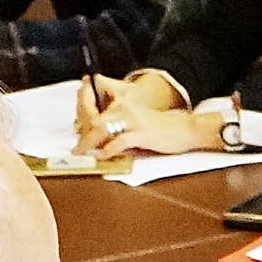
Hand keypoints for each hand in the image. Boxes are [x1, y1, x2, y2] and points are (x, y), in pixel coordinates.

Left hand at [74, 71, 218, 158]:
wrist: (185, 129)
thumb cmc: (162, 129)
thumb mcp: (137, 121)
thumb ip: (119, 126)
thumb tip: (100, 140)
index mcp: (122, 105)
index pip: (94, 107)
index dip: (80, 120)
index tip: (75, 133)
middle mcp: (124, 109)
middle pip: (93, 118)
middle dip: (81, 134)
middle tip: (76, 149)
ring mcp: (132, 121)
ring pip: (101, 128)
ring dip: (88, 142)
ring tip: (82, 153)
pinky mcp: (141, 134)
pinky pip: (119, 141)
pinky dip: (108, 150)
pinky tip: (103, 156)